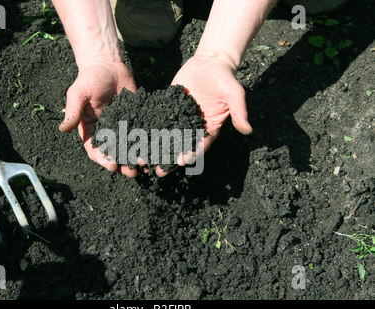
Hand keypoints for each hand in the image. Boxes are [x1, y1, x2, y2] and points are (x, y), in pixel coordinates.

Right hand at [59, 60, 138, 176]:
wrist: (108, 63)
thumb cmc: (89, 77)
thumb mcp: (78, 93)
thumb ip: (73, 111)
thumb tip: (63, 129)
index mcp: (91, 129)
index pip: (95, 150)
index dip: (103, 160)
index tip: (113, 165)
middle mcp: (107, 131)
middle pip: (114, 153)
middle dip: (122, 164)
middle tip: (132, 172)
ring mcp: (123, 126)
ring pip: (129, 147)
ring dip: (136, 158)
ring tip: (145, 166)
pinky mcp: (136, 118)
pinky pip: (142, 134)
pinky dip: (147, 143)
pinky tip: (155, 151)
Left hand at [155, 55, 252, 176]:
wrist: (211, 61)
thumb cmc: (225, 77)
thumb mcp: (234, 93)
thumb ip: (239, 111)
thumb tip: (249, 130)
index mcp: (209, 129)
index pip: (199, 147)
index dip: (191, 155)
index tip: (181, 161)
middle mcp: (192, 127)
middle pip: (180, 148)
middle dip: (169, 160)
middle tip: (157, 171)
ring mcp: (179, 118)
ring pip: (166, 138)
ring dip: (156, 150)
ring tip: (143, 160)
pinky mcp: (168, 108)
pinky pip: (157, 120)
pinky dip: (148, 129)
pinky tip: (136, 136)